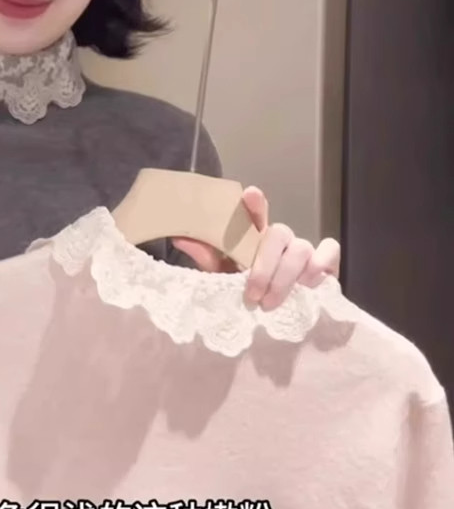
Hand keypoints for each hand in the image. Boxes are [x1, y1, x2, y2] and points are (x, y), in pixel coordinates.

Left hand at [172, 185, 339, 310]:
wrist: (277, 313)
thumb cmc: (248, 289)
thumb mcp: (224, 274)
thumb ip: (207, 256)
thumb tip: (178, 236)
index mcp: (254, 237)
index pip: (255, 213)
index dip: (255, 204)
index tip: (250, 194)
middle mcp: (280, 238)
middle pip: (278, 234)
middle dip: (265, 267)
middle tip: (253, 296)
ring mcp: (304, 249)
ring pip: (301, 249)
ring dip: (286, 278)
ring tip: (272, 303)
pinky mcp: (326, 262)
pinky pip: (329, 251)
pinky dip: (321, 264)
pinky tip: (310, 284)